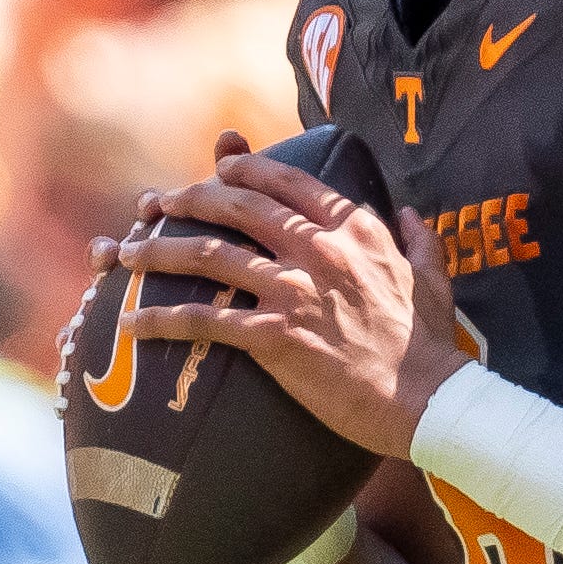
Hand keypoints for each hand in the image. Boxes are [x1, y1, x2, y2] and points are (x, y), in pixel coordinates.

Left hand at [116, 130, 464, 456]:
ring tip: (128, 252)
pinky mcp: (275, 336)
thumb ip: (417, 239)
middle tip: (159, 203)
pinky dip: (162, 319)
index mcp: (355, 232)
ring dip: (161, 251)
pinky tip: (131, 322)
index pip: (291, 182)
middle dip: (191, 199)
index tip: (221, 165)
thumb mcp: (434, 278)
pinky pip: (205, 321)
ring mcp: (295, 291)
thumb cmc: (430, 343)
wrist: (424, 397)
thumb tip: (408, 212)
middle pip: (239, 209)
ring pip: (211, 256)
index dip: (249, 170)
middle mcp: (320, 251)